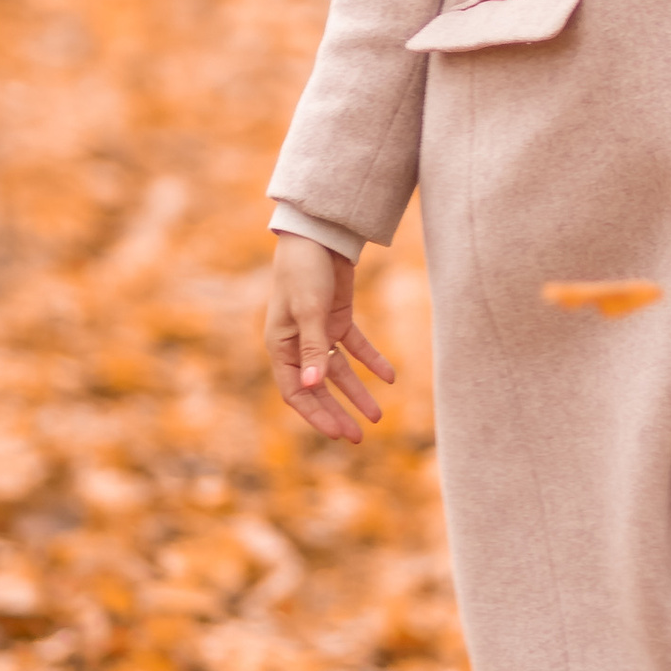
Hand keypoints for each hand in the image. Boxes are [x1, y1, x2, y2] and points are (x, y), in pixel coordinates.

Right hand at [266, 235, 396, 444]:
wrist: (318, 233)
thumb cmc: (304, 270)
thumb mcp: (309, 311)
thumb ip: (312, 349)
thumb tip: (312, 386)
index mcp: (280, 346)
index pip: (296, 392)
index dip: (316, 416)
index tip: (338, 435)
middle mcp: (297, 344)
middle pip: (318, 388)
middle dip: (337, 412)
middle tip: (358, 437)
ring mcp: (318, 332)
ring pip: (338, 372)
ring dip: (357, 393)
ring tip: (378, 416)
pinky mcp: (338, 318)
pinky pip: (355, 347)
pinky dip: (371, 361)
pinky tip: (390, 378)